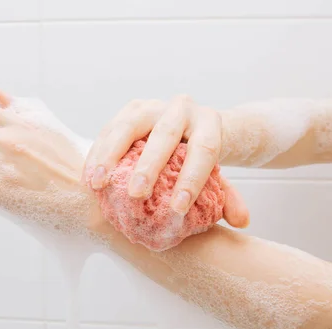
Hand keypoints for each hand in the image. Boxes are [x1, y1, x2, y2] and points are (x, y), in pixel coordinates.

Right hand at [83, 95, 249, 227]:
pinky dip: (98, 152)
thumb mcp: (219, 175)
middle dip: (149, 165)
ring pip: (130, 125)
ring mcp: (154, 105)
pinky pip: (110, 128)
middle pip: (166, 134)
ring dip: (111, 155)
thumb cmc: (199, 157)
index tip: (178, 208)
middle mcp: (183, 109)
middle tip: (136, 194)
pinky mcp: (131, 108)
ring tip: (98, 183)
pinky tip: (90, 175)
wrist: (188, 125)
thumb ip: (229, 198)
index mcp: (210, 122)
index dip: (192, 179)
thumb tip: (241, 221)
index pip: (204, 149)